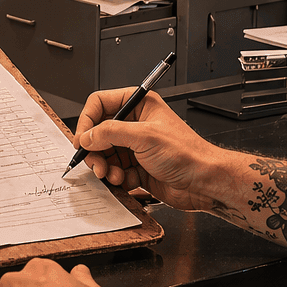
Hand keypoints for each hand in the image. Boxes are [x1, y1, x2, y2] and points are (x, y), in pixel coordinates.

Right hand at [74, 89, 226, 211]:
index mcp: (139, 106)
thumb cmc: (188, 154)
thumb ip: (110, 133)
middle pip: (98, 132)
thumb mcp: (144, 137)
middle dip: (95, 150)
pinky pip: (114, 170)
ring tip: (112, 175)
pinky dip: (115, 178)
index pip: (100, 104)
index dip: (87, 120)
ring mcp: (135, 147)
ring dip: (104, 167)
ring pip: (104, 154)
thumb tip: (87, 136)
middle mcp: (135, 125)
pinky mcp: (137, 168)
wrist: (204, 183)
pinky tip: (125, 181)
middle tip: (95, 163)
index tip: (82, 139)